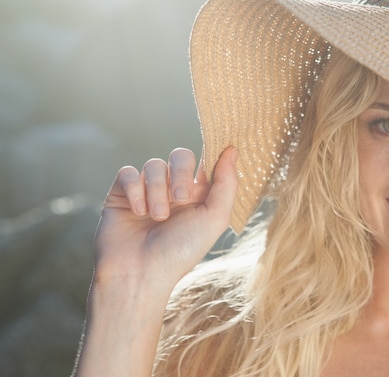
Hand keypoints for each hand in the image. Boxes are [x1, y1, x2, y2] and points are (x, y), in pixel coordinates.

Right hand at [93, 146, 237, 292]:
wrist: (140, 273)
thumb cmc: (181, 251)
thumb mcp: (214, 219)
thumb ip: (226, 184)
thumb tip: (232, 150)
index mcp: (198, 195)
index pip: (205, 161)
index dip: (209, 154)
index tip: (216, 152)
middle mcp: (173, 190)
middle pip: (180, 156)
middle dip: (181, 174)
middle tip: (181, 199)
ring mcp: (147, 190)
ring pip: (154, 165)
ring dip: (157, 190)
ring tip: (157, 217)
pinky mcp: (121, 194)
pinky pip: (128, 173)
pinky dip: (135, 190)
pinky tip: (138, 212)